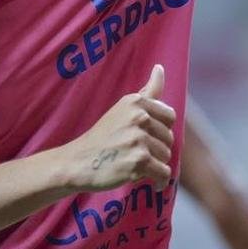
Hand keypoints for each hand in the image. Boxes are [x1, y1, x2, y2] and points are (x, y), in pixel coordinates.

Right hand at [62, 65, 175, 192]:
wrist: (78, 161)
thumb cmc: (103, 136)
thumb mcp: (123, 108)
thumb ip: (147, 91)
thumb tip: (160, 67)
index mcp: (135, 101)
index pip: (169, 116)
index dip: (159, 129)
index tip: (143, 135)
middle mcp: (138, 116)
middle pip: (169, 137)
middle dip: (157, 148)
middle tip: (136, 151)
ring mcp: (138, 138)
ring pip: (166, 156)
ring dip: (154, 164)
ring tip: (134, 163)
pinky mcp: (139, 160)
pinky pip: (164, 173)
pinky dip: (158, 181)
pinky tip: (147, 180)